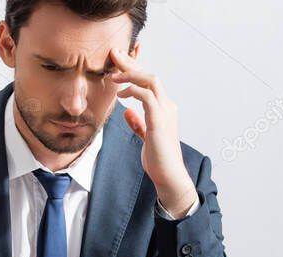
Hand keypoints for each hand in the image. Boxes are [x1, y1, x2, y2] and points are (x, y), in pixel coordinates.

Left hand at [107, 48, 194, 217]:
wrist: (168, 175)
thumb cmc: (158, 159)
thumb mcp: (145, 137)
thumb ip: (138, 123)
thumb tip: (127, 112)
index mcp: (164, 108)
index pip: (148, 82)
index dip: (134, 69)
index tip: (118, 62)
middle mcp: (167, 106)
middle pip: (149, 75)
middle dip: (131, 63)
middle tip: (114, 54)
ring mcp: (165, 112)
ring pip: (151, 80)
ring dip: (131, 74)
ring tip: (114, 75)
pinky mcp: (160, 120)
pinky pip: (147, 96)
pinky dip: (133, 91)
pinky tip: (121, 95)